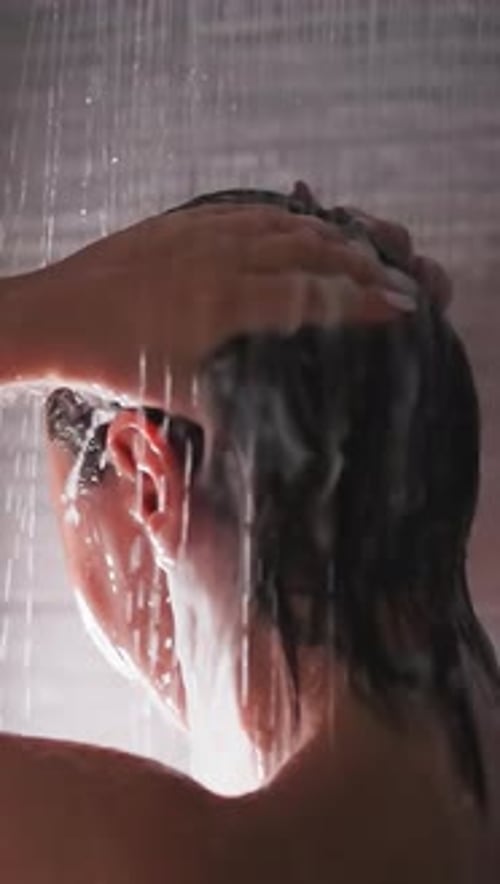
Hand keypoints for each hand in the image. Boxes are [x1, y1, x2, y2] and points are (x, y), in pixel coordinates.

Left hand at [2, 199, 449, 414]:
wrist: (51, 317)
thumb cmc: (108, 360)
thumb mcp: (174, 394)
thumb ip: (227, 406)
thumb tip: (268, 431)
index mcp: (224, 303)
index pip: (311, 296)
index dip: (362, 302)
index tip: (400, 308)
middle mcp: (221, 260)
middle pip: (309, 253)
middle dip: (360, 265)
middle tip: (394, 279)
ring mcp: (201, 234)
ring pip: (283, 226)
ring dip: (329, 237)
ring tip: (361, 250)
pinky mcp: (181, 223)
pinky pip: (249, 211)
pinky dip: (285, 217)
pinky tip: (300, 223)